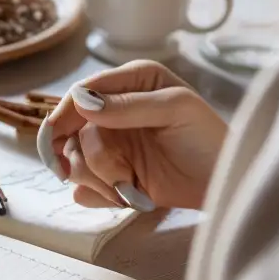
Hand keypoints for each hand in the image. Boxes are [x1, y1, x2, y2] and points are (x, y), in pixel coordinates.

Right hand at [47, 60, 227, 210]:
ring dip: (97, 176)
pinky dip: (99, 195)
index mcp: (131, 84)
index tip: (55, 134)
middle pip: (71, 129)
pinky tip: (125, 195)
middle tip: (94, 171)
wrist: (224, 184)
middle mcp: (114, 111)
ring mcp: (111, 144)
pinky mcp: (111, 175)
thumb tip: (83, 103)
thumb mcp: (176, 110)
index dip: (65, 112)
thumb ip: (129, 105)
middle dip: (83, 153)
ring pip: (75, 159)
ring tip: (127, 185)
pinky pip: (84, 186)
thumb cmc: (208, 139)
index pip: (83, 91)